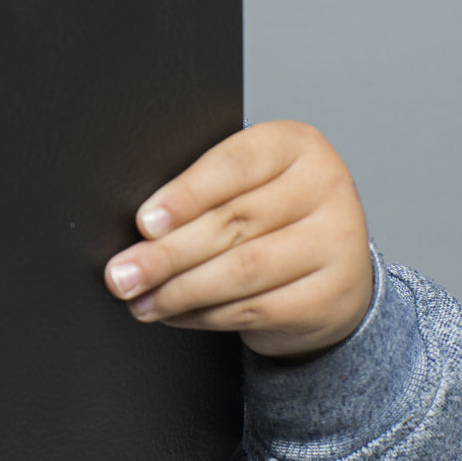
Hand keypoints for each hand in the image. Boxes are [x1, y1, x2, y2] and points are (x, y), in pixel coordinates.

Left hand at [102, 120, 373, 358]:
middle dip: (166, 254)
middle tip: (123, 274)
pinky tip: (175, 313)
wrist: (333, 266)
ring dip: (180, 290)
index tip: (144, 224)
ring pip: (242, 271)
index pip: (233, 166)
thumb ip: (201, 192)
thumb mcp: (243, 184)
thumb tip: (141, 229)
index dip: (184, 196)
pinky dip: (205, 315)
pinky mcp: (333, 296)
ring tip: (142, 299)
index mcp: (295, 145)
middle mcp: (325, 187)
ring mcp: (338, 243)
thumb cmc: (271, 214)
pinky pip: (256, 308)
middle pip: (233, 222)